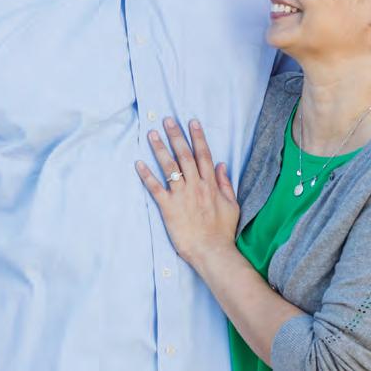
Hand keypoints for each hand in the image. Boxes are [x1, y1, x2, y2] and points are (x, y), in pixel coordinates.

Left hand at [136, 117, 240, 265]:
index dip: (197, 137)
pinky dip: (147, 175)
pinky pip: (155, 188)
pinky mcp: (168, 207)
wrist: (212, 251)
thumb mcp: (232, 205)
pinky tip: (139, 163)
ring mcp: (181, 196)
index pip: (204, 155)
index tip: (192, 122)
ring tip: (152, 134)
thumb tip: (221, 165)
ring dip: (160, 149)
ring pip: (170, 167)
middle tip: (167, 120)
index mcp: (211, 184)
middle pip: (185, 155)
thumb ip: (225, 184)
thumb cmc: (223, 231)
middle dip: (176, 136)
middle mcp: (196, 185)